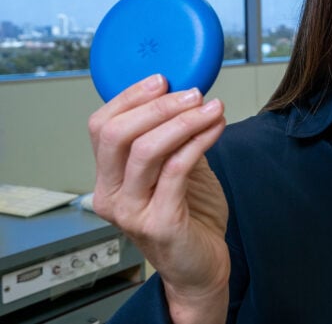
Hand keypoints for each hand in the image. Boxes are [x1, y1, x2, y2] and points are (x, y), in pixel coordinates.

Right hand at [88, 74, 229, 323]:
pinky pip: (176, 170)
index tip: (162, 79)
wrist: (201, 265)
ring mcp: (131, 211)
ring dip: (183, 121)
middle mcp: (110, 195)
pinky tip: (215, 128)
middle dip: (157, 106)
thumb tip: (185, 95)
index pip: (101, 126)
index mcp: (108, 178)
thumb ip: (173, 137)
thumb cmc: (189, 217)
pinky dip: (198, 142)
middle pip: (116, 134)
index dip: (130, 97)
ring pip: (146, 150)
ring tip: (211, 107)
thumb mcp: (176, 168)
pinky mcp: (159, 223)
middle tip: (193, 93)